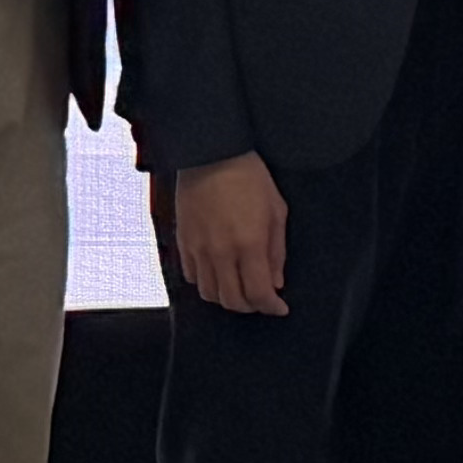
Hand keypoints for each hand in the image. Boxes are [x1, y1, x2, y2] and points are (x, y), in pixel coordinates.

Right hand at [165, 151, 292, 317]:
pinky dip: (206, 283)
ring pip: (209, 294)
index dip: (271, 307)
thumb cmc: (249, 177)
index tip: (279, 307)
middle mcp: (221, 252)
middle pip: (232, 301)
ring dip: (227, 298)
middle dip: (251, 307)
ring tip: (240, 289)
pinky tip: (219, 274)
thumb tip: (276, 282)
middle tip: (262, 300)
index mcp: (249, 244)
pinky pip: (192, 277)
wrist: (211, 155)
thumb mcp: (277, 210)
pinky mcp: (183, 243)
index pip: (258, 294)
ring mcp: (198, 249)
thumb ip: (276, 251)